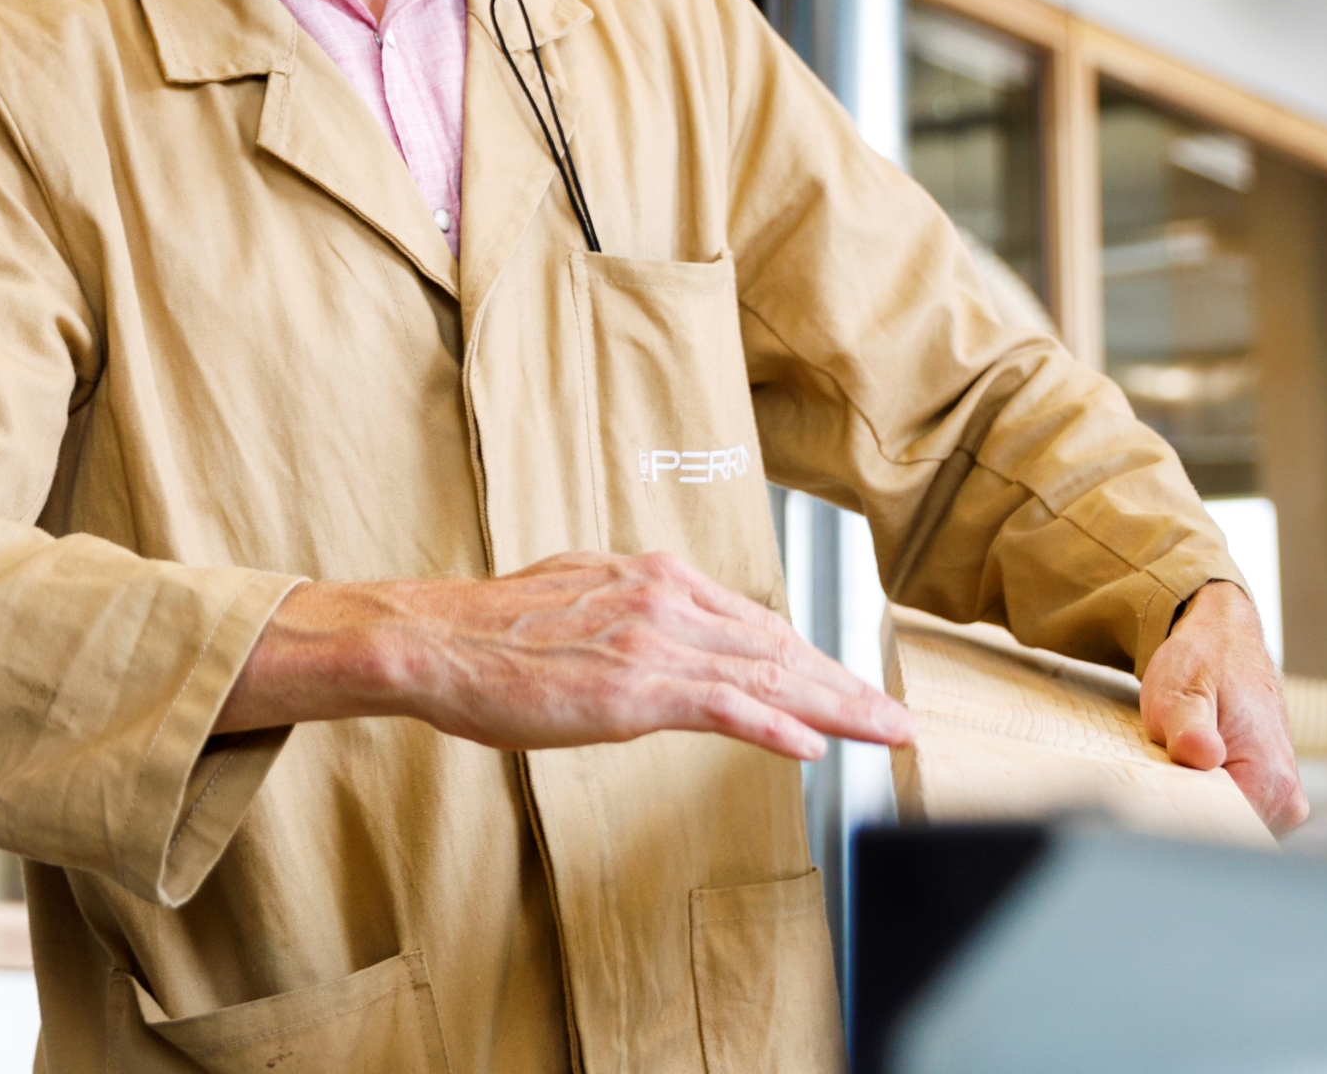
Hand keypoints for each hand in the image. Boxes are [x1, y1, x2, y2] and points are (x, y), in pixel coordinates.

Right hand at [218, 549, 914, 759]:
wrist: (431, 640)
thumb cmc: (488, 635)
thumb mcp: (575, 601)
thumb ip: (631, 615)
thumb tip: (663, 638)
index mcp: (652, 578)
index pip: (755, 623)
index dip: (812, 658)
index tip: (851, 685)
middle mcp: (664, 598)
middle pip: (777, 646)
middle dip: (845, 684)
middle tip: (895, 718)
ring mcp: (652, 640)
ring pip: (766, 674)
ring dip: (836, 707)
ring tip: (882, 731)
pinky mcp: (633, 685)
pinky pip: (723, 707)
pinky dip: (774, 727)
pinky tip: (810, 746)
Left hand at [1140, 580, 1308, 832]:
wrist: (1224, 643)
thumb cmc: (1204, 664)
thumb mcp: (1183, 691)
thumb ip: (1189, 727)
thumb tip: (1201, 755)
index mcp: (1269, 780)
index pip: (1224, 837)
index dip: (1182, 828)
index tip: (1153, 811)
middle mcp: (1286, 800)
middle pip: (1226, 839)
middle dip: (1187, 824)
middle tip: (1155, 789)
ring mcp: (1280, 802)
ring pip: (1226, 830)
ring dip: (1194, 812)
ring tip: (1172, 776)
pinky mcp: (1267, 798)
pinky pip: (1231, 817)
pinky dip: (1203, 805)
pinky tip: (1186, 779)